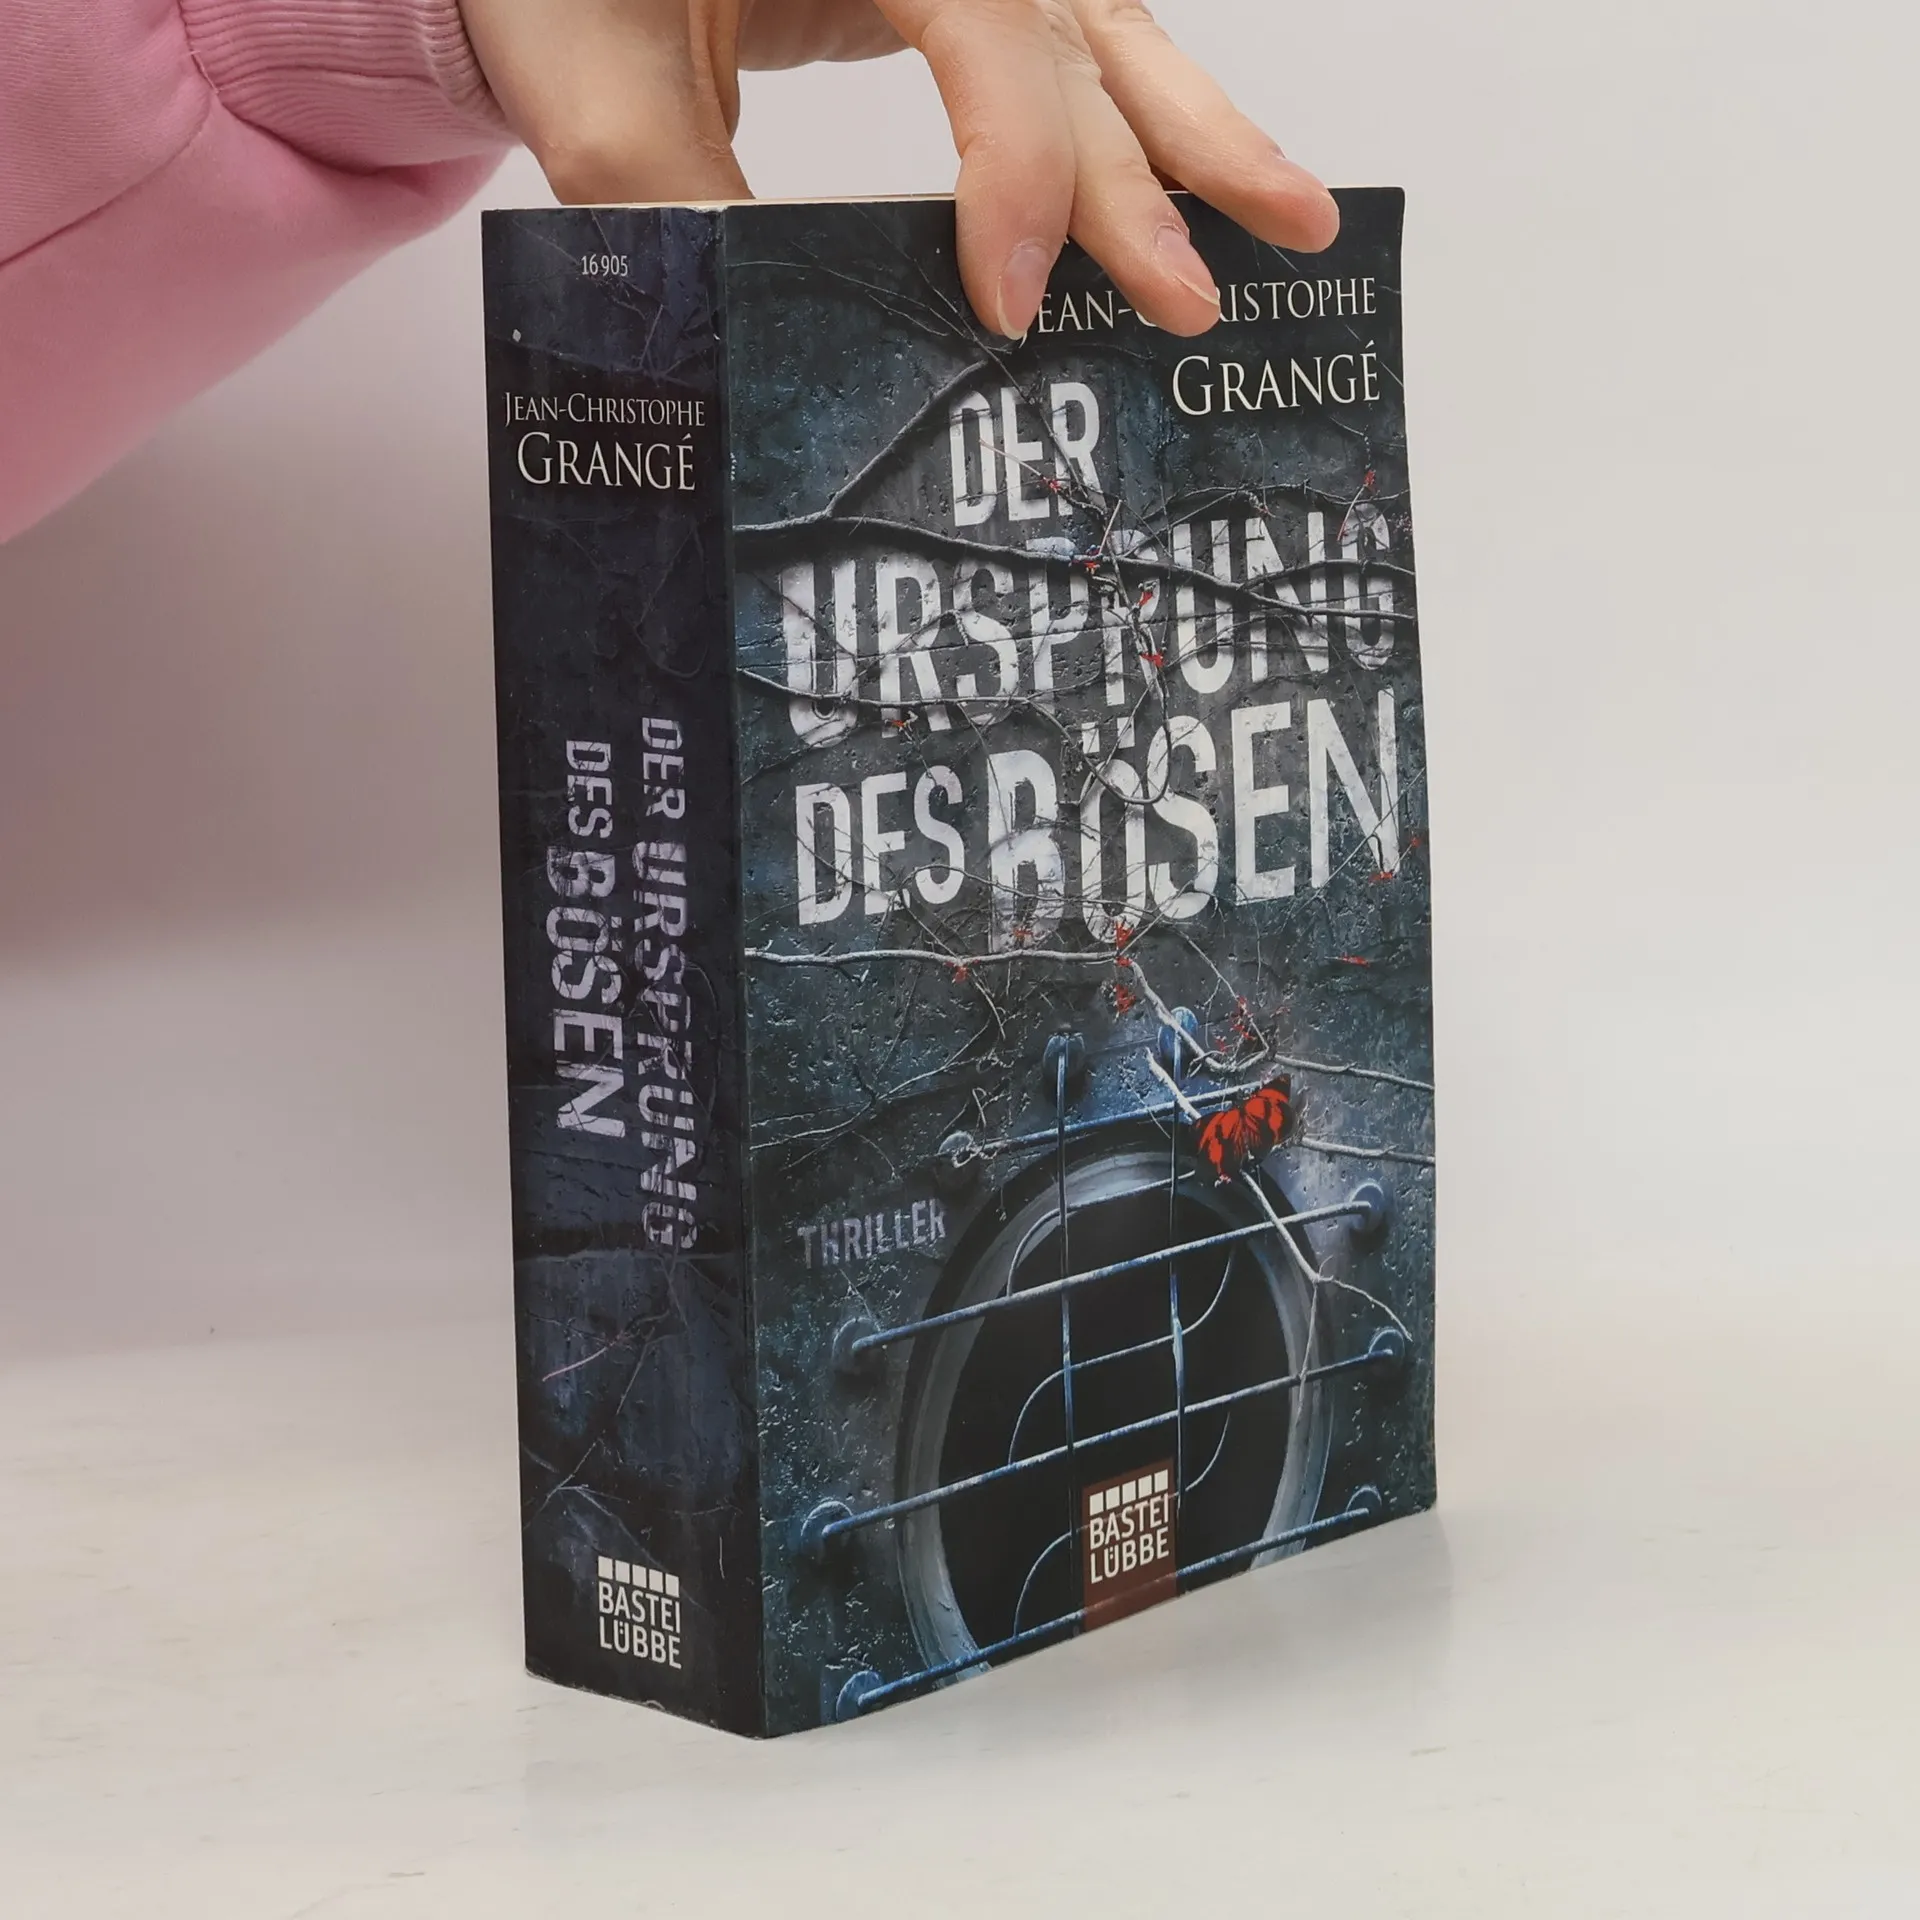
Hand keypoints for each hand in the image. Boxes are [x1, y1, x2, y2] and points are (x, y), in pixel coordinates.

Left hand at [457, 0, 1339, 338]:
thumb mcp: (600, 94)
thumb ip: (688, 212)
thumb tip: (779, 366)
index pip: (983, 27)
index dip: (1014, 167)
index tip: (1008, 303)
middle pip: (1070, 34)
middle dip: (1143, 175)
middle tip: (1191, 303)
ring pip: (1105, 28)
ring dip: (1199, 133)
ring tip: (1299, 222)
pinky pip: (1077, 41)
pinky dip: (1147, 112)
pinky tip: (1210, 175)